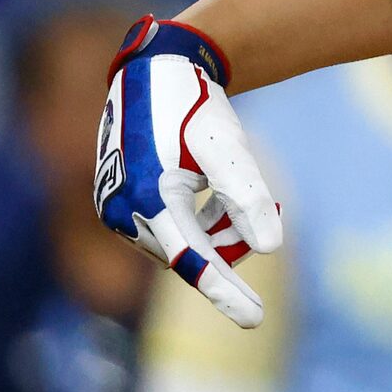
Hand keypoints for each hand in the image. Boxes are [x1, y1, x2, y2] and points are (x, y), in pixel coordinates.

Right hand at [93, 16, 276, 326]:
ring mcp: (117, 209)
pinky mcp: (121, 202)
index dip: (225, 292)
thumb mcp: (228, 149)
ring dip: (218, 228)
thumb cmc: (193, 106)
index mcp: (149, 200)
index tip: (256, 320)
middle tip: (273, 206)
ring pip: (181, 241)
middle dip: (231, 240)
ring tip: (246, 193)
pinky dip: (200, 219)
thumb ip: (246, 197)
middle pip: (191, 251)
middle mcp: (123, 212)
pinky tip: (213, 194)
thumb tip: (271, 248)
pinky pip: (169, 228)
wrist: (154, 72)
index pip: (193, 260)